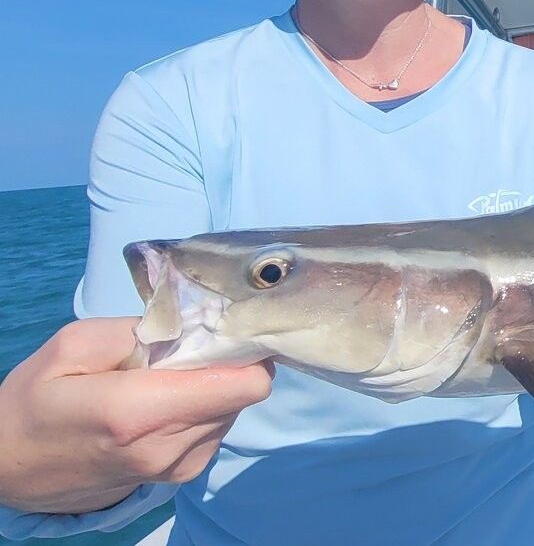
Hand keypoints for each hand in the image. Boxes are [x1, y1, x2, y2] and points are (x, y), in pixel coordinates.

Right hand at [0, 317, 271, 513]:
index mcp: (141, 412)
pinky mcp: (184, 474)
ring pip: (234, 407)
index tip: (225, 327)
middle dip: (225, 361)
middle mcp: (170, 447)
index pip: (246, 382)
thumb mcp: (72, 345)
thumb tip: (196, 323)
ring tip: (165, 376)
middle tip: (187, 346)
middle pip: (244, 391)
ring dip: (211, 385)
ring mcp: (180, 467)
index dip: (245, 348)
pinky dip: (201, 406)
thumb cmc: (36, 401)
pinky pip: (217, 425)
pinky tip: (163, 400)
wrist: (10, 470)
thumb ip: (141, 329)